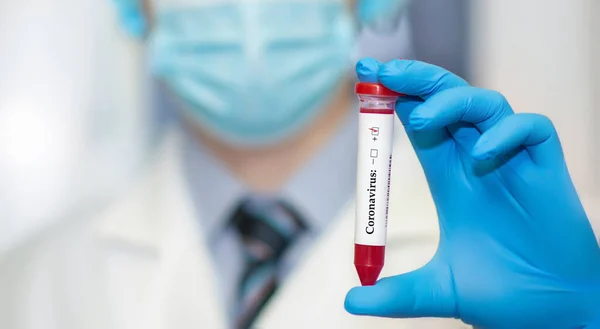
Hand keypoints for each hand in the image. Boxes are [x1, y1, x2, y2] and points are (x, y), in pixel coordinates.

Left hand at [344, 59, 599, 328]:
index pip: (419, 123)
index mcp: (449, 178)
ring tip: (421, 117)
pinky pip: (532, 130)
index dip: (395, 99)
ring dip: (453, 101)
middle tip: (380, 70)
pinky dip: (508, 133)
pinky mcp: (546, 170)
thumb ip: (397, 293)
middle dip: (416, 81)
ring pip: (487, 105)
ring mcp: (512, 162)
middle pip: (447, 101)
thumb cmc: (501, 294)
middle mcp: (477, 161)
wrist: (553, 312)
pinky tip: (484, 156)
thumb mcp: (439, 289)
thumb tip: (351, 302)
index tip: (365, 79)